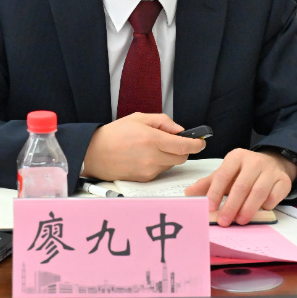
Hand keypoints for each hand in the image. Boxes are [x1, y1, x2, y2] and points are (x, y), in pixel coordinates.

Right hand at [83, 113, 205, 181]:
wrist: (94, 153)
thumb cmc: (114, 134)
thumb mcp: (139, 118)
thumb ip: (163, 122)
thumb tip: (180, 130)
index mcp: (152, 139)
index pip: (185, 146)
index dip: (197, 144)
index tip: (201, 141)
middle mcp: (152, 157)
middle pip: (182, 157)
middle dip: (183, 149)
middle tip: (173, 141)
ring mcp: (149, 170)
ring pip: (172, 164)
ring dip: (170, 156)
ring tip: (153, 147)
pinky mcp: (145, 179)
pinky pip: (161, 170)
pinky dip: (159, 163)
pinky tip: (145, 156)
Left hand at [184, 148, 296, 225]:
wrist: (272, 165)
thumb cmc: (244, 173)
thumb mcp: (225, 174)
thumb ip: (207, 184)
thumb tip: (188, 194)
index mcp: (236, 157)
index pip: (223, 175)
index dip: (215, 192)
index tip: (210, 208)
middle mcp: (254, 161)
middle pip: (241, 185)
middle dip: (231, 205)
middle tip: (224, 221)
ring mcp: (270, 170)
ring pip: (259, 192)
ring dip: (248, 208)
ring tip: (240, 220)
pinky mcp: (283, 180)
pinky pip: (275, 196)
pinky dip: (266, 205)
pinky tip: (260, 211)